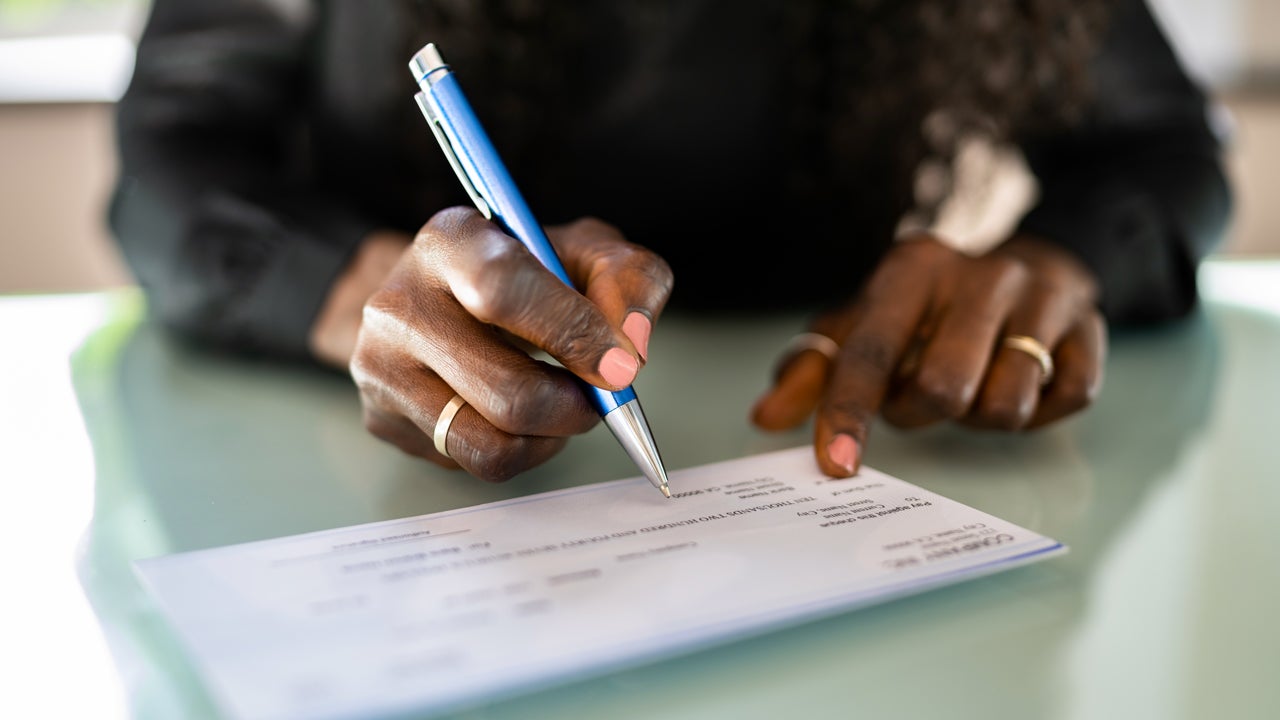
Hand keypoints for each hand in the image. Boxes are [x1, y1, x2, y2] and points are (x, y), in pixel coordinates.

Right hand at [346, 208, 672, 481]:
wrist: (437, 295)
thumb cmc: (520, 273)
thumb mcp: (583, 251)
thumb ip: (628, 279)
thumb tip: (630, 345)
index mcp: (450, 242)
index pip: (504, 289)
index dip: (571, 332)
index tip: (617, 365)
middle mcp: (399, 304)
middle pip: (507, 391)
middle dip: (574, 406)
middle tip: (596, 396)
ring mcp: (381, 367)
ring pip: (490, 444)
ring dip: (549, 437)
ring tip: (558, 405)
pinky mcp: (383, 418)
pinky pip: (473, 464)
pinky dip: (519, 450)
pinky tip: (519, 417)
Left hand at [750, 233, 1105, 477]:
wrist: (1029, 265)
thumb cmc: (929, 311)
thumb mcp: (862, 326)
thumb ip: (812, 372)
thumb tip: (765, 418)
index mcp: (911, 269)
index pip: (870, 352)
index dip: (849, 412)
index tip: (837, 466)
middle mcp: (980, 275)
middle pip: (941, 388)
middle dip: (924, 413)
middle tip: (924, 396)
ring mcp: (1042, 298)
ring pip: (1006, 405)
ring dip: (982, 416)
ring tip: (976, 382)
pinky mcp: (1091, 327)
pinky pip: (1066, 401)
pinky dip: (1039, 413)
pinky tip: (1024, 380)